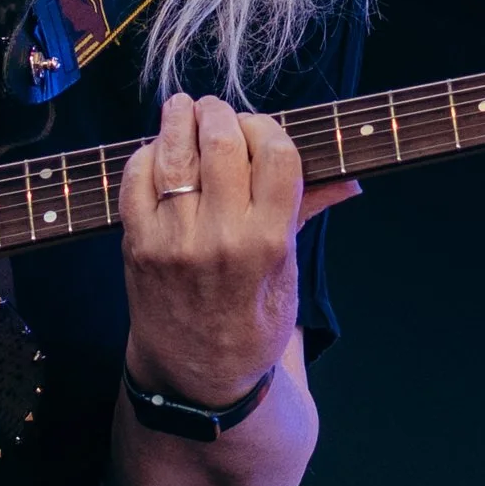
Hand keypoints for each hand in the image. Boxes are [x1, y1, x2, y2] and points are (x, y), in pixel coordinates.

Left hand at [119, 93, 357, 402]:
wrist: (195, 378)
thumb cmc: (250, 326)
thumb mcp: (288, 276)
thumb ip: (306, 214)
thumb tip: (349, 179)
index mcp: (268, 243)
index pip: (276, 155)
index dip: (267, 127)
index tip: (259, 126)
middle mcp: (221, 238)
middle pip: (222, 143)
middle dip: (220, 114)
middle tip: (216, 111)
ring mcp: (173, 240)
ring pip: (174, 154)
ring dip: (179, 119)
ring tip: (184, 108)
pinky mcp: (136, 244)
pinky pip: (135, 179)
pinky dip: (146, 154)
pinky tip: (158, 150)